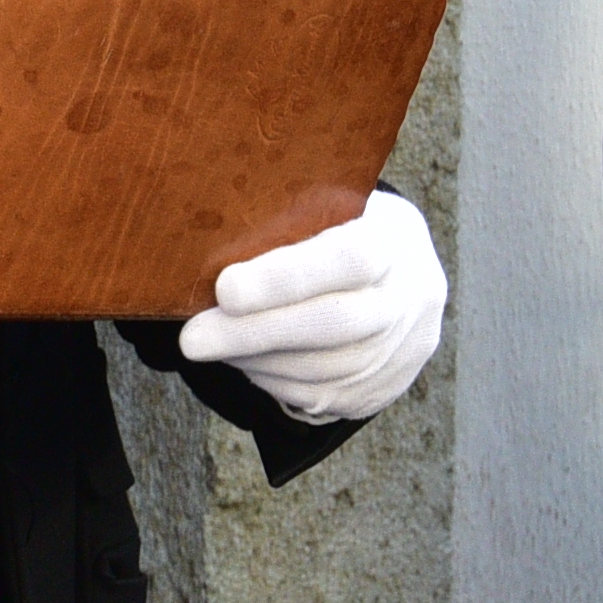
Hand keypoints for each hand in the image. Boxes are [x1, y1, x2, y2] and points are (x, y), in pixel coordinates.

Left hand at [178, 188, 446, 423]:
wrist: (404, 273)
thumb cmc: (342, 230)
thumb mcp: (329, 205)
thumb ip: (285, 221)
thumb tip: (206, 243)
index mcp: (393, 240)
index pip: (348, 258)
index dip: (286, 278)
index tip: (225, 290)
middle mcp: (409, 298)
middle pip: (333, 325)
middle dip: (254, 333)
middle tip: (193, 339)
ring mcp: (402, 350)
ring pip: (323, 369)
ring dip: (256, 361)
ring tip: (211, 344)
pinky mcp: (384, 389)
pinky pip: (321, 397)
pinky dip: (273, 381)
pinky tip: (244, 361)